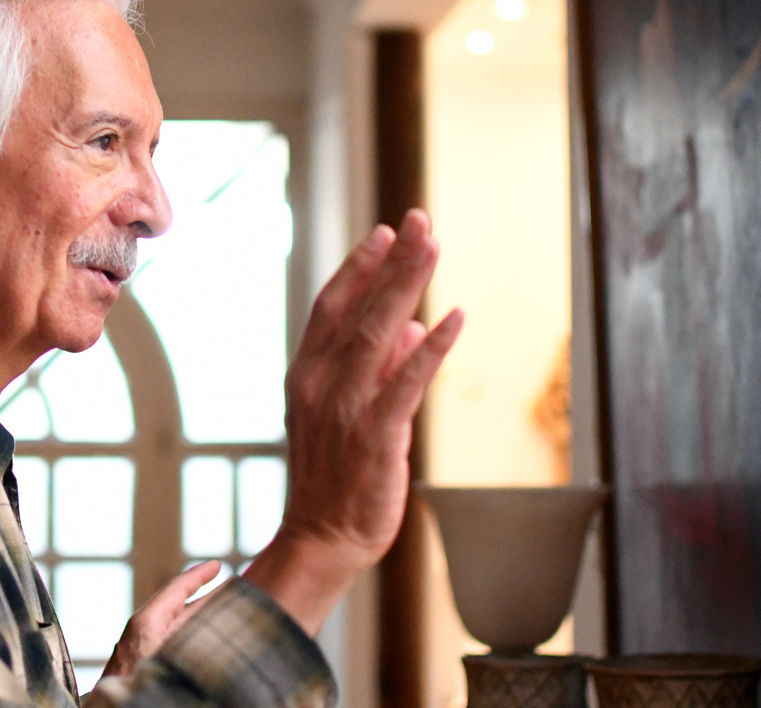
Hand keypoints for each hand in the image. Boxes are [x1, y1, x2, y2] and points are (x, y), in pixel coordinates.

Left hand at [100, 561, 222, 678]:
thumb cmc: (136, 690)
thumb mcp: (166, 651)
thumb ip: (188, 633)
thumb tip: (216, 624)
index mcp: (147, 624)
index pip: (176, 590)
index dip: (198, 576)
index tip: (217, 566)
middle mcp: (143, 631)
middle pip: (178, 605)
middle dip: (204, 597)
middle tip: (233, 589)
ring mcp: (141, 646)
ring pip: (174, 624)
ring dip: (199, 617)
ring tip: (225, 614)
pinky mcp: (142, 661)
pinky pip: (169, 640)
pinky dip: (188, 635)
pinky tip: (203, 642)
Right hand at [243, 209, 461, 634]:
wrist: (320, 539)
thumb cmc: (333, 478)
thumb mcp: (342, 415)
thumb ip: (376, 369)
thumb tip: (411, 328)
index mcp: (307, 375)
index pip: (330, 307)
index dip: (358, 268)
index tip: (385, 233)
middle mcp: (320, 384)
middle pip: (357, 309)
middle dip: (392, 262)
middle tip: (419, 220)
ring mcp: (345, 409)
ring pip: (379, 334)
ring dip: (408, 287)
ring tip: (432, 247)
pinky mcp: (375, 437)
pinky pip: (406, 385)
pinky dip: (430, 351)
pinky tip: (453, 321)